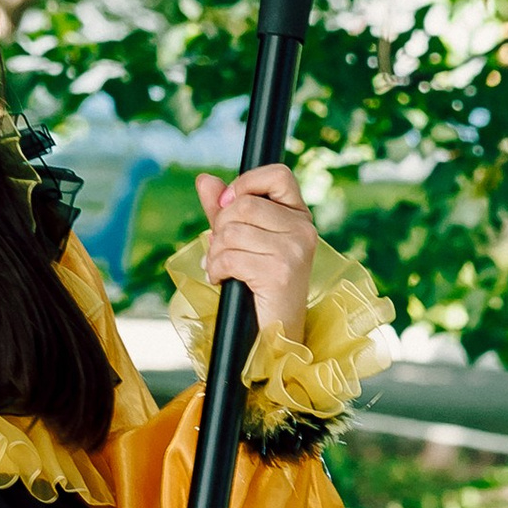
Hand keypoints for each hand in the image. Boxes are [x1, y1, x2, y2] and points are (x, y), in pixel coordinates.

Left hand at [197, 162, 316, 340]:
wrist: (276, 333)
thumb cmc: (260, 285)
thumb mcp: (242, 240)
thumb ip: (225, 210)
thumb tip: (204, 179)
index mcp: (299, 216)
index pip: (278, 174)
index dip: (246, 183)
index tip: (228, 206)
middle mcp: (303, 229)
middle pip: (243, 204)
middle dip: (220, 227)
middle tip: (222, 250)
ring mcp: (294, 250)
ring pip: (232, 231)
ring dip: (216, 253)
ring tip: (222, 268)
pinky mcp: (280, 272)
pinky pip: (229, 257)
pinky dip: (216, 270)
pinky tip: (222, 280)